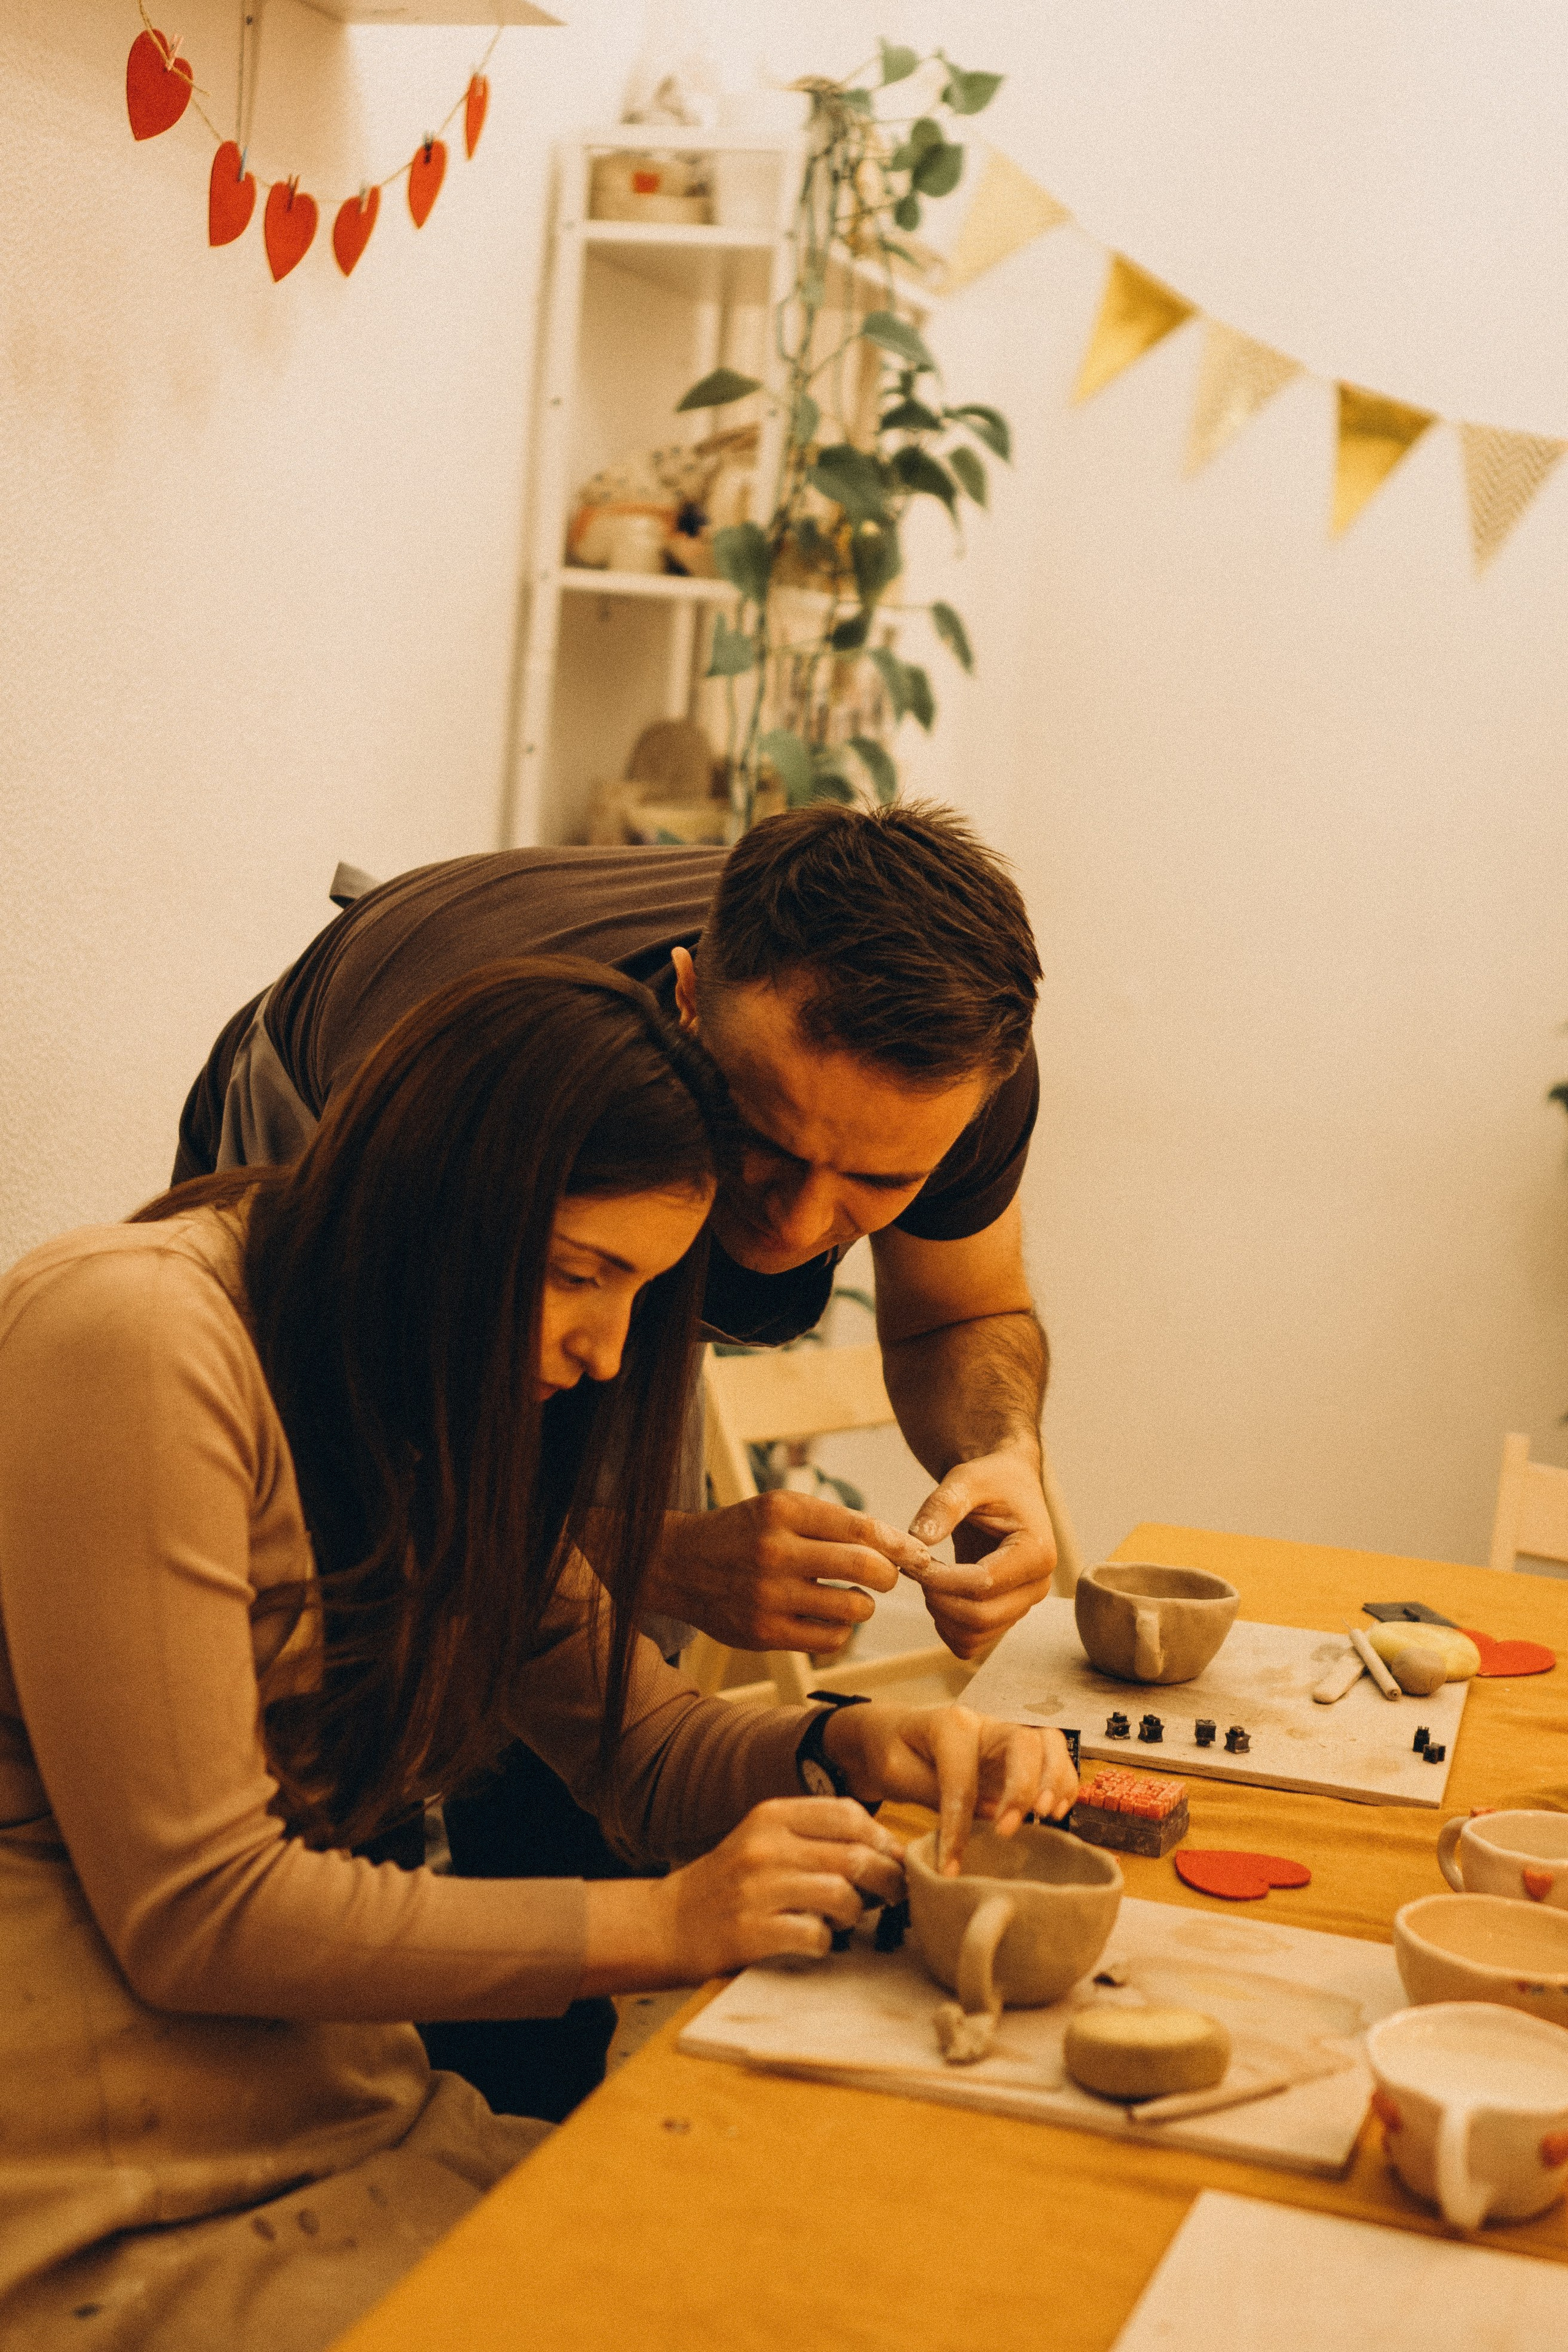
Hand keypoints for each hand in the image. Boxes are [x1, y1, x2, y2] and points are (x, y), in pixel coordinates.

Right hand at [647, 1495, 931, 1653]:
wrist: (678, 1564)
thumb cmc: (743, 1533)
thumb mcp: (780, 1509)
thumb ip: (832, 1522)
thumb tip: (895, 1544)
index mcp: (783, 1510)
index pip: (860, 1526)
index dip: (897, 1543)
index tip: (915, 1553)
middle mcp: (775, 1550)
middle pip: (865, 1566)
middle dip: (890, 1574)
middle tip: (887, 1577)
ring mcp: (768, 1594)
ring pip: (853, 1607)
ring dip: (865, 1604)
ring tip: (854, 1597)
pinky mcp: (763, 1632)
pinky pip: (829, 1639)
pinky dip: (840, 1630)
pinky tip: (829, 1618)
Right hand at [658, 1797, 906, 1976]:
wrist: (669, 1923)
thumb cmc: (728, 1882)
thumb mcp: (762, 1839)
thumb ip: (812, 1835)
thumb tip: (882, 1847)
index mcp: (771, 1816)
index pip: (846, 1813)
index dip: (881, 1837)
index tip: (893, 1857)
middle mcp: (765, 1847)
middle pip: (854, 1856)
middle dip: (887, 1879)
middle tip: (895, 1894)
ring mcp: (757, 1890)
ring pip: (842, 1895)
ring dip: (857, 1912)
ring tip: (849, 1918)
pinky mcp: (753, 1932)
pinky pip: (816, 1936)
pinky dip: (826, 1941)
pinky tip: (817, 1940)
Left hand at [825, 1701, 1078, 1872]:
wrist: (894, 1733)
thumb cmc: (893, 1751)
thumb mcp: (896, 1772)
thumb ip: (933, 1793)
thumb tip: (970, 1828)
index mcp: (950, 1724)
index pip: (963, 1775)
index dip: (959, 1825)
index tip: (951, 1866)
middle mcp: (986, 1723)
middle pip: (1024, 1742)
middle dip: (1023, 1788)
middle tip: (1010, 1830)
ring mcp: (1006, 1735)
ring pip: (1049, 1743)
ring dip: (1055, 1780)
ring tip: (1046, 1817)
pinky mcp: (1019, 1754)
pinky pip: (1055, 1758)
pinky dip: (1064, 1783)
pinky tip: (1055, 1813)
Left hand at [905, 1448, 1057, 1659]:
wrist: (1006, 1486)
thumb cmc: (991, 1479)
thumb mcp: (967, 1479)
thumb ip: (943, 1505)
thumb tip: (918, 1540)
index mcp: (1036, 1552)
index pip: (984, 1584)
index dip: (941, 1579)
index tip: (913, 1561)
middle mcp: (1037, 1586)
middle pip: (981, 1617)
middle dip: (938, 1599)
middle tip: (915, 1570)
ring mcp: (1023, 1604)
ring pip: (976, 1635)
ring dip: (941, 1614)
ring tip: (926, 1578)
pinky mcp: (1006, 1615)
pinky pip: (972, 1643)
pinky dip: (947, 1628)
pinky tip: (937, 1595)